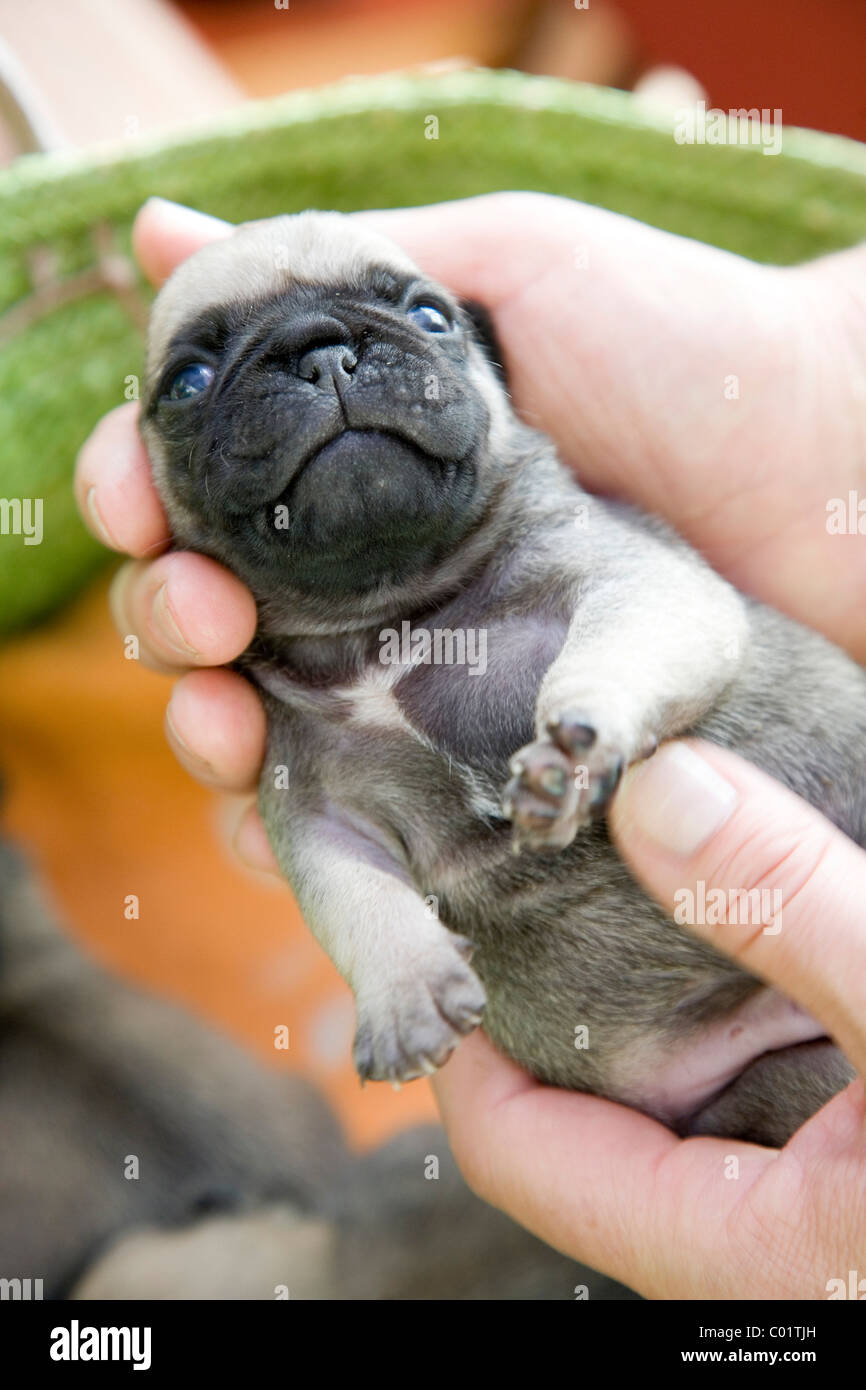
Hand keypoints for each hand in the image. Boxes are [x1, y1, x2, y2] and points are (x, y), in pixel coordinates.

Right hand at [74, 192, 865, 870]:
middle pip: (205, 607)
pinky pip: (345, 808)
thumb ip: (353, 269)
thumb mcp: (514, 264)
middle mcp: (370, 570)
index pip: (204, 486)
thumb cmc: (685, 346)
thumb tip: (165, 232)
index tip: (136, 501)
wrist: (826, 462)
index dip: (142, 492)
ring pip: (252, 716)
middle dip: (164, 613)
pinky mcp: (475, 760)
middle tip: (205, 612)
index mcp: (361, 463)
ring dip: (201, 720)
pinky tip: (263, 799)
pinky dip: (279, 819)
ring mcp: (419, 670)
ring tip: (225, 710)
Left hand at [434, 740, 865, 1298]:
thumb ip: (796, 911)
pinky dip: (762, 979)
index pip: (530, 1156)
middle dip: (572, 996)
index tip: (446, 926)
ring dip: (671, 978)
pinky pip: (781, 1060)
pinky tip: (770, 903)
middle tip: (535, 868)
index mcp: (749, 1249)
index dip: (471, 1048)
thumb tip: (653, 789)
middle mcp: (770, 1236)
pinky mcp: (858, 1142)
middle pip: (605, 1113)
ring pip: (697, 1081)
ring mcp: (820, 1185)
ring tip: (640, 863)